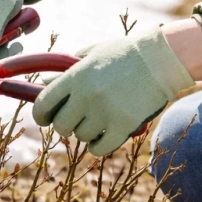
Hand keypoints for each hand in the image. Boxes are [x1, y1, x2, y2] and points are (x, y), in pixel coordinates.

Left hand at [32, 26, 194, 156]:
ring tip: (98, 121)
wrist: (161, 58)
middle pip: (61, 126)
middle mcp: (87, 95)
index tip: (45, 118)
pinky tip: (103, 137)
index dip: (41, 115)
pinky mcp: (124, 125)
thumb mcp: (94, 54)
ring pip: (81, 137)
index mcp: (76, 76)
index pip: (44, 104)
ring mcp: (105, 112)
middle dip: (66, 125)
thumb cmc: (126, 53)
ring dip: (87, 132)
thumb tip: (45, 84)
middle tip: (76, 119)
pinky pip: (100, 148)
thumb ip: (68, 71)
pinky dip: (98, 145)